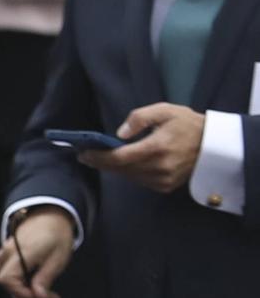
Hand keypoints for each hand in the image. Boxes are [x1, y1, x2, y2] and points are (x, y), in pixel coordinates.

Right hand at [0, 208, 75, 297]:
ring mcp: (6, 253)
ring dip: (23, 296)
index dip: (23, 294)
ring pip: (9, 282)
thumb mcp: (57, 258)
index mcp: (19, 252)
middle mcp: (8, 253)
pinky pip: (10, 275)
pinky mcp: (9, 255)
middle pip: (8, 285)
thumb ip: (45, 278)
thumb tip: (38, 297)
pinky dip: (21, 286)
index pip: (9, 281)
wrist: (52, 215)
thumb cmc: (57, 234)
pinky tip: (33, 292)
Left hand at [89, 102, 204, 194]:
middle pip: (121, 169)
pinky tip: (124, 164)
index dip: (99, 157)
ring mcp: (162, 180)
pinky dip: (129, 173)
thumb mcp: (165, 111)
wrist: (212, 145)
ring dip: (115, 168)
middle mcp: (158, 167)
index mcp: (157, 147)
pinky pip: (139, 181)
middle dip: (102, 162)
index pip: (120, 157)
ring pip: (129, 176)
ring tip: (101, 158)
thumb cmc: (187, 124)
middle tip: (86, 155)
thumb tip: (119, 134)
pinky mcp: (165, 187)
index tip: (84, 153)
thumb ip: (140, 118)